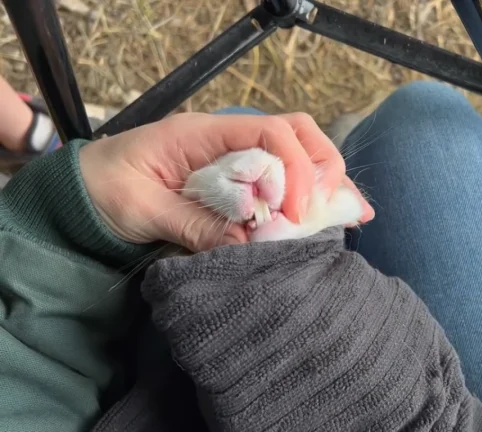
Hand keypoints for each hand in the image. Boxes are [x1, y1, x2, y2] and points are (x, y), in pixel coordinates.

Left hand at [79, 112, 374, 251]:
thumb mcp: (144, 210)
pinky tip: (337, 214)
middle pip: (295, 133)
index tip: (296, 213)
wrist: (80, 196)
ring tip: (351, 212)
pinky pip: (282, 179)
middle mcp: (226, 139)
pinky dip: (312, 195)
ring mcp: (234, 158)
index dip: (295, 170)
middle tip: (327, 209)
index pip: (270, 133)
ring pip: (297, 152)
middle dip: (321, 168)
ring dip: (325, 180)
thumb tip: (250, 246)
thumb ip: (196, 225)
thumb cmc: (103, 192)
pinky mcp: (236, 181)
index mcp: (203, 133)